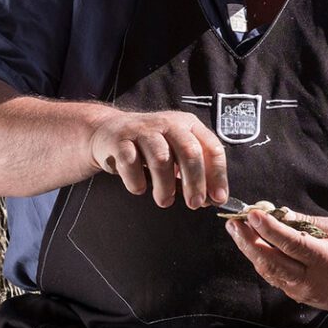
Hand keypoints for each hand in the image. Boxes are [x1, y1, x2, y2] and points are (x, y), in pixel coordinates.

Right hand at [86, 109, 227, 208]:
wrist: (109, 131)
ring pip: (161, 159)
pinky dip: (136, 181)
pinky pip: (131, 164)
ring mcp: (143, 130)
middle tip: (194, 203)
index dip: (218, 175)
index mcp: (188, 125)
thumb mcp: (175, 152)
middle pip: (190, 151)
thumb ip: (194, 172)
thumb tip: (210, 198)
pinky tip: (139, 187)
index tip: (218, 198)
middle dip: (195, 182)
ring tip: (164, 200)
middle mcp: (168, 123)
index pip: (212, 148)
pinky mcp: (120, 140)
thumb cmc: (149, 146)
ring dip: (165, 186)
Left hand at [224, 208, 327, 313]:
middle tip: (234, 222)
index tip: (252, 213)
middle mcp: (312, 280)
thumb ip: (310, 223)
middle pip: (271, 261)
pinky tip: (253, 246)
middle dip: (249, 240)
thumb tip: (281, 213)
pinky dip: (262, 262)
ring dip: (251, 251)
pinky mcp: (300, 296)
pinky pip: (276, 278)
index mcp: (325, 260)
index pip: (290, 243)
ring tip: (237, 232)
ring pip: (269, 272)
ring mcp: (304, 292)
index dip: (268, 228)